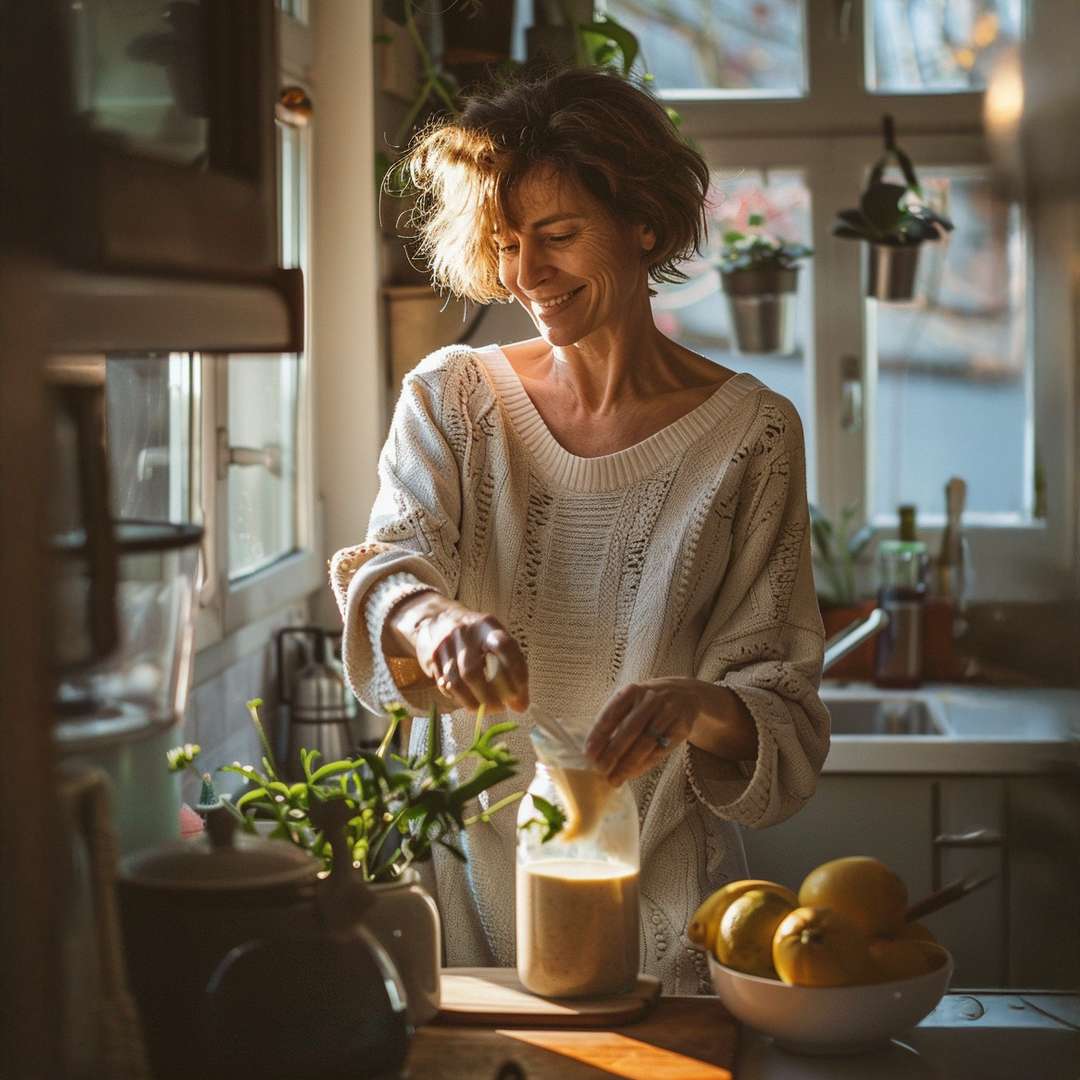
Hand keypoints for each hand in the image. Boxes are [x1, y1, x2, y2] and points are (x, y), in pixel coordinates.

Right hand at [388, 593, 528, 712]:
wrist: (438, 619)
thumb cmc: (476, 636)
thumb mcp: (495, 642)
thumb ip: (512, 670)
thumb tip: (520, 706)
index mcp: (487, 626)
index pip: (504, 647)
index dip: (514, 673)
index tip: (518, 694)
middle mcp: (465, 633)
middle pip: (473, 671)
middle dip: (489, 696)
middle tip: (500, 707)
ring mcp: (445, 645)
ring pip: (456, 682)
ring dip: (473, 702)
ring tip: (486, 709)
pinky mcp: (432, 658)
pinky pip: (445, 685)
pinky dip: (459, 698)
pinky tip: (469, 700)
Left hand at [584, 679, 701, 785]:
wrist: (685, 695)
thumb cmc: (647, 704)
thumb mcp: (631, 703)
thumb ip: (614, 722)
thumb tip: (594, 753)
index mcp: (632, 691)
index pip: (612, 713)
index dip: (599, 734)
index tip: (589, 753)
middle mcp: (650, 699)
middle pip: (630, 729)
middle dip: (613, 751)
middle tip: (600, 770)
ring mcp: (668, 712)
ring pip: (646, 741)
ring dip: (629, 762)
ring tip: (615, 778)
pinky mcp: (681, 726)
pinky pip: (660, 749)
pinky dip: (645, 764)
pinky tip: (633, 773)